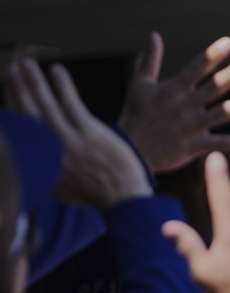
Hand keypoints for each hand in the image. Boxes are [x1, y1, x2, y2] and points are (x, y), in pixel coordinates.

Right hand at [9, 59, 151, 206]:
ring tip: (25, 63)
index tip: (8, 90)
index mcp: (39, 162)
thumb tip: (25, 158)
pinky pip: (71, 102)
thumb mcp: (58, 187)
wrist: (123, 198)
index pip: (19, 128)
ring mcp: (69, 140)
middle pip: (26, 112)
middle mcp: (49, 150)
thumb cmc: (95, 193)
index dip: (11, 106)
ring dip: (33, 81)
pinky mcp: (90, 132)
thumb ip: (40, 170)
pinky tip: (56, 70)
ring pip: (45, 104)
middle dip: (16, 88)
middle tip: (11, 68)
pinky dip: (62, 85)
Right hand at [118, 33, 229, 172]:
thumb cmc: (135, 114)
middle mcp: (186, 105)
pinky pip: (220, 143)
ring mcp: (193, 125)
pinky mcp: (196, 146)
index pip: (197, 68)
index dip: (213, 55)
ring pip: (222, 113)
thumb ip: (150, 60)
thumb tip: (154, 35)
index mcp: (174, 89)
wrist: (130, 150)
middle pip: (214, 87)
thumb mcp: (139, 84)